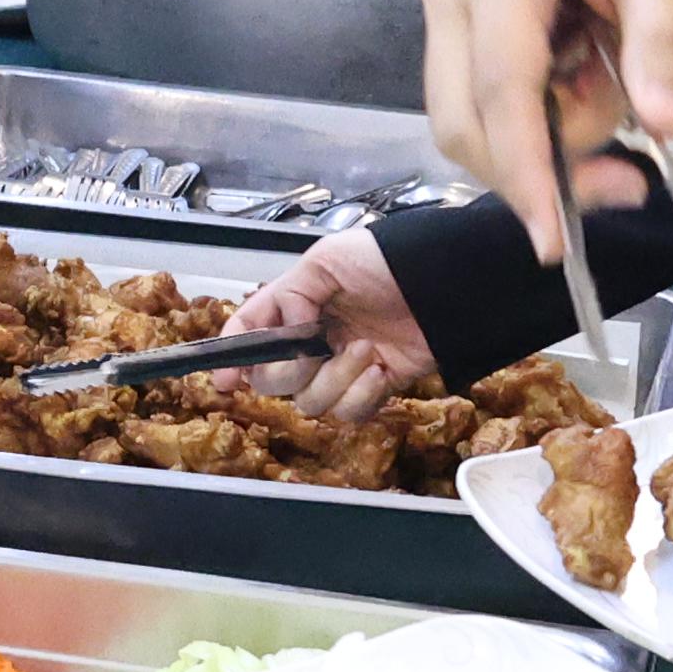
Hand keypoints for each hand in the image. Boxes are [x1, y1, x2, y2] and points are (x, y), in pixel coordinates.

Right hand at [234, 226, 430, 419]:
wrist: (446, 283)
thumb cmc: (387, 260)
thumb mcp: (326, 260)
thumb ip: (289, 296)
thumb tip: (281, 330)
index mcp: (295, 306)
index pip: (251, 333)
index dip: (233, 357)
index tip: (226, 380)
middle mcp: (313, 339)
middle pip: (274, 380)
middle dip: (288, 371)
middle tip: (316, 350)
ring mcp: (342, 366)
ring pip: (311, 401)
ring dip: (336, 379)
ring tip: (367, 349)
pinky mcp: (373, 386)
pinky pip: (349, 411)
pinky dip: (361, 396)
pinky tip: (380, 370)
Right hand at [415, 0, 672, 257]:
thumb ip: (663, 47)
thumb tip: (666, 127)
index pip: (501, 87)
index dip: (525, 167)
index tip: (553, 240)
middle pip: (465, 120)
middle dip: (537, 168)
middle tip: (629, 183)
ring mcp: (450, 14)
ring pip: (473, 126)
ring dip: (549, 145)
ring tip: (628, 106)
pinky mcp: (464, 37)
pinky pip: (490, 113)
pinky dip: (545, 129)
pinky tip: (596, 94)